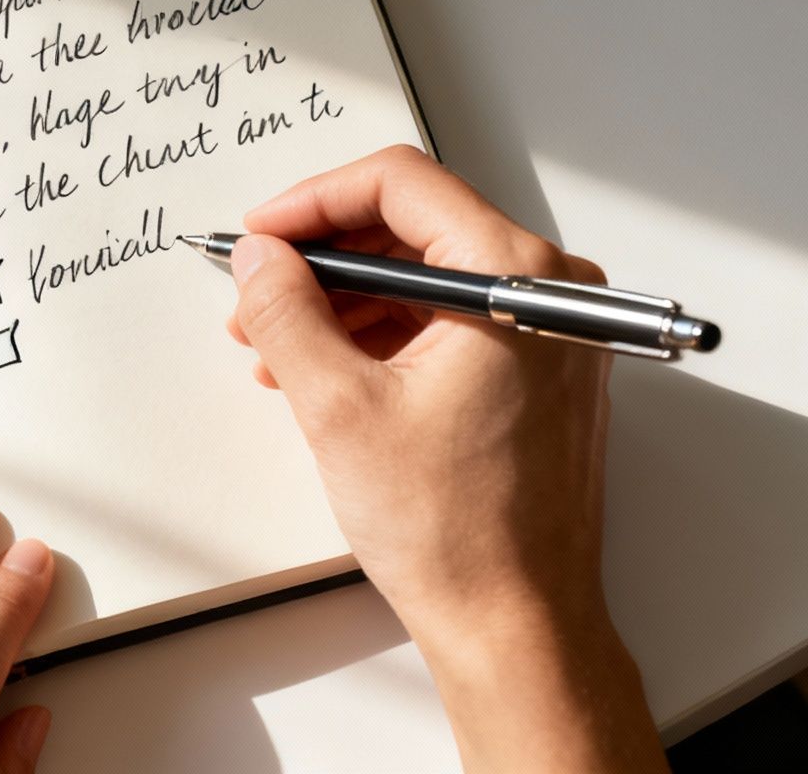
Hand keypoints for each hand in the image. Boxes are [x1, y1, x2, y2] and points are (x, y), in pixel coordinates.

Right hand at [225, 145, 664, 772]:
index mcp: (518, 278)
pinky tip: (320, 370)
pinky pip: (446, 320)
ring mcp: (549, 333)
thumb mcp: (338, 405)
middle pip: (414, 226)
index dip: (314, 201)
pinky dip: (379, 334)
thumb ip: (287, 311)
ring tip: (273, 344)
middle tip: (256, 289)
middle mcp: (551, 292)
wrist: (514, 623)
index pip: (401, 184)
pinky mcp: (536, 371)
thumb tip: (260, 258)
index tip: (262, 235)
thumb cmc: (458, 531)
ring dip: (342, 300)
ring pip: (424, 276)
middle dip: (322, 258)